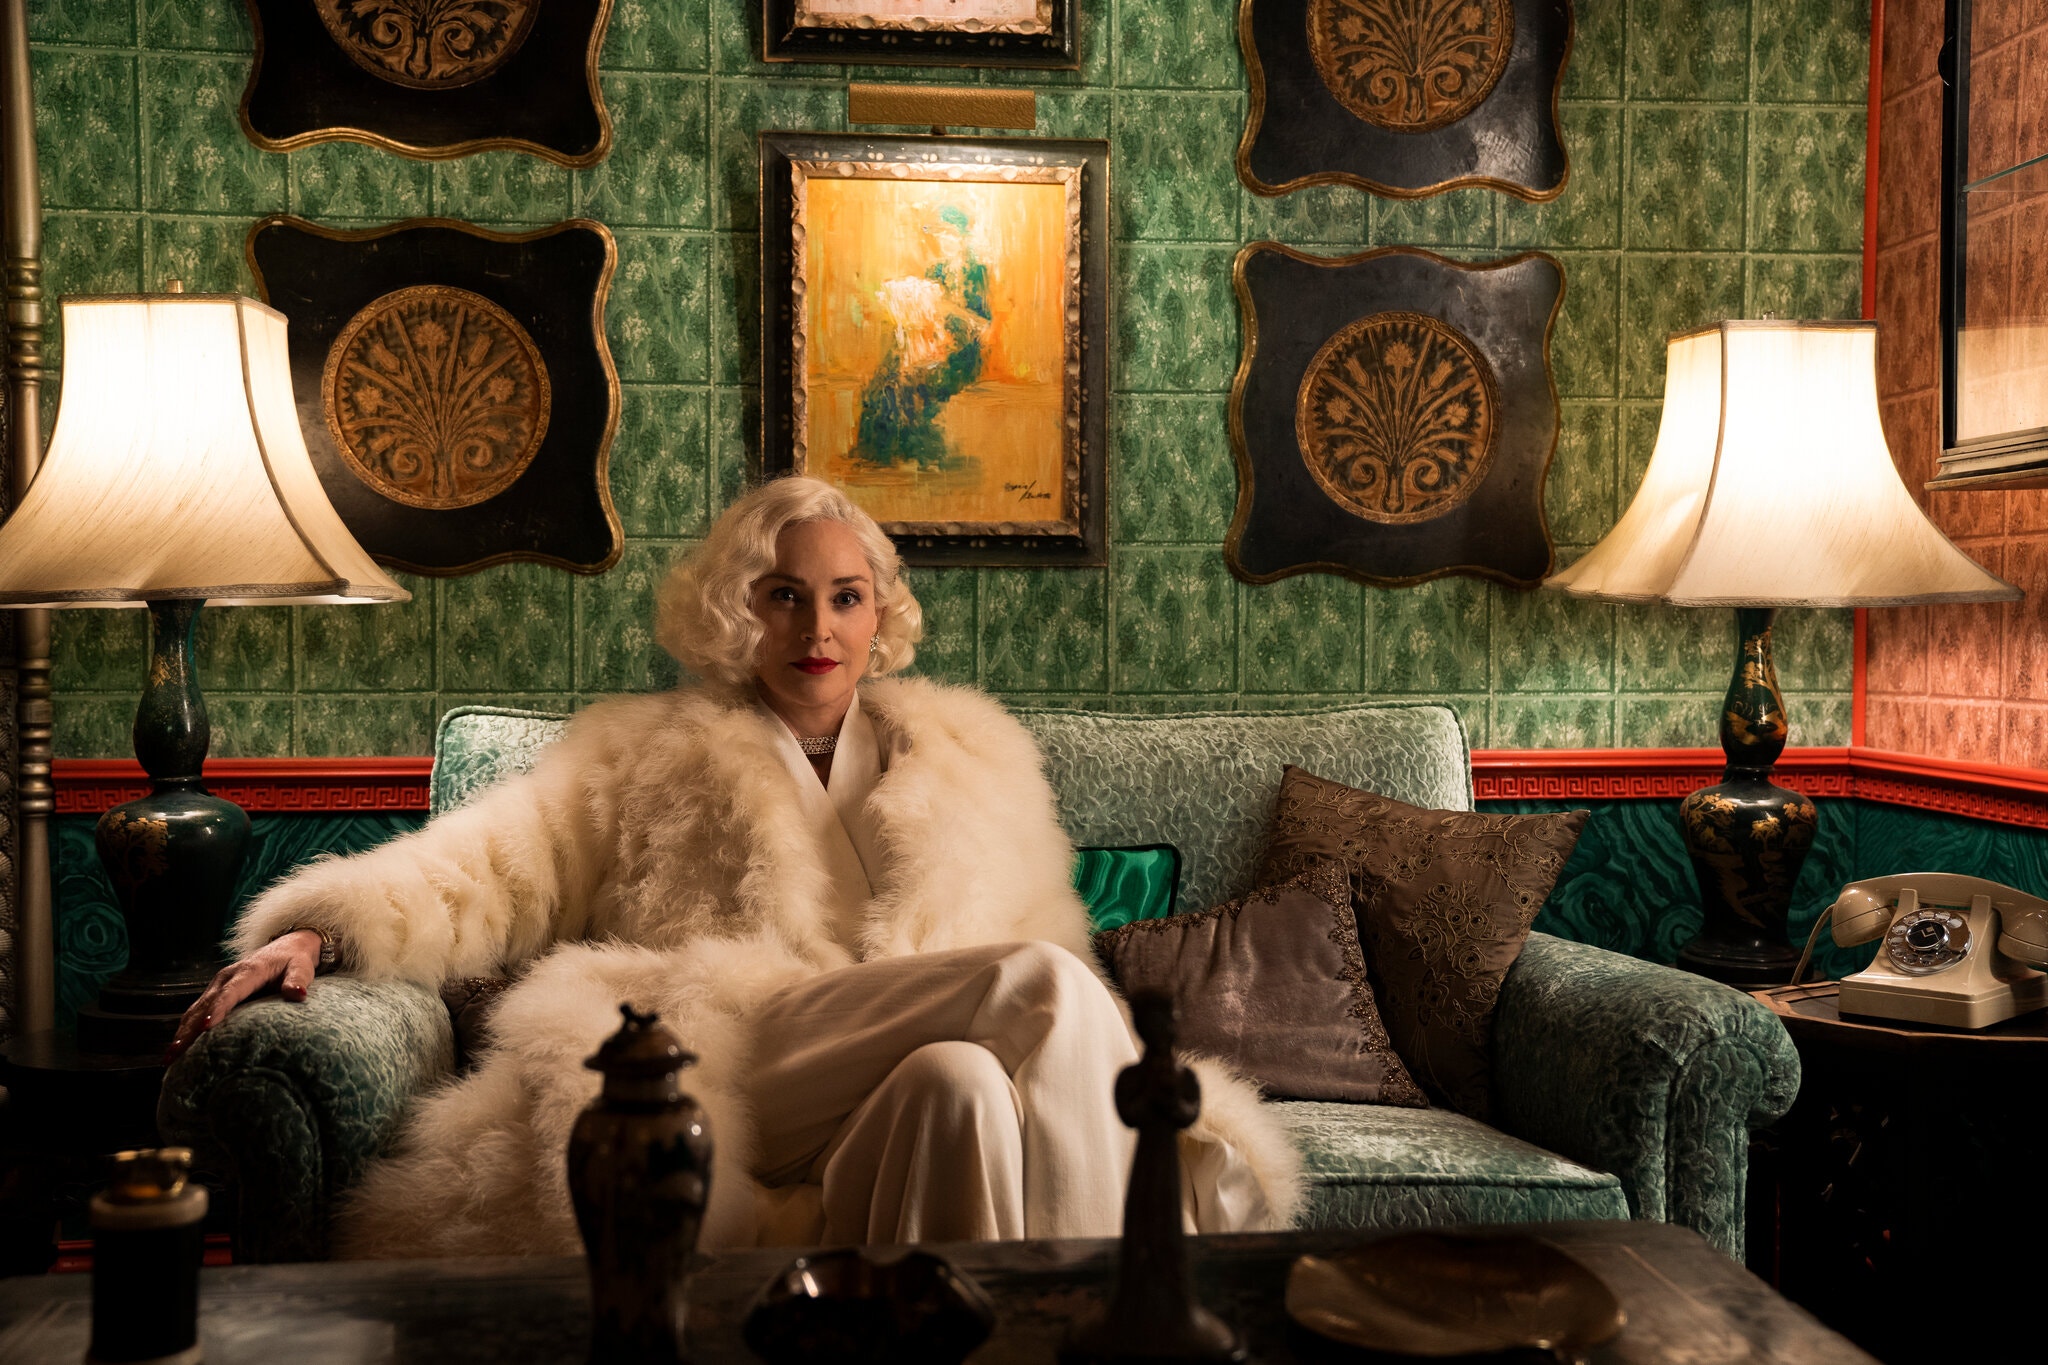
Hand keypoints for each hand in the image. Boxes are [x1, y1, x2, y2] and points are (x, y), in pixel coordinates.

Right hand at [166, 929, 321, 1062]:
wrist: (287, 947)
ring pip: (195, 1010)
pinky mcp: (215, 992)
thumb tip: (297, 994)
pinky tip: (178, 1048)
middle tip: (175, 1053)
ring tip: (170, 1057)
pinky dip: (185, 1029)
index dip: (217, 1010)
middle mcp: (227, 977)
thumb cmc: (295, 961)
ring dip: (181, 1032)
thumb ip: (298, 980)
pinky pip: (196, 1012)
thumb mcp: (301, 968)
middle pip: (204, 1005)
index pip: (230, 992)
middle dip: (189, 1029)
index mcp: (248, 971)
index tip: (205, 1028)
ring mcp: (218, 985)